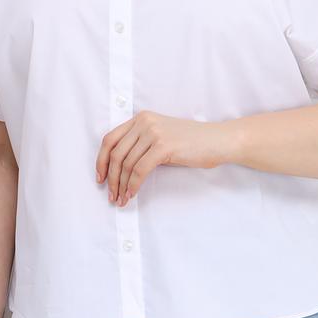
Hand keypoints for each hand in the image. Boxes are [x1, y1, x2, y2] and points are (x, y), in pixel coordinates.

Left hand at [95, 110, 228, 205]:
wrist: (218, 140)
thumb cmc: (192, 143)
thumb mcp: (161, 137)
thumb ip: (141, 144)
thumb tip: (120, 169)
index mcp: (141, 118)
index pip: (110, 139)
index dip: (101, 160)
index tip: (100, 178)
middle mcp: (144, 122)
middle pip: (116, 153)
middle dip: (111, 177)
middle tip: (111, 195)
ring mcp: (154, 133)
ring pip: (127, 163)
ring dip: (121, 185)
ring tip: (121, 199)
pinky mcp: (163, 146)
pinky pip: (140, 170)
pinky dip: (133, 185)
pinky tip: (132, 194)